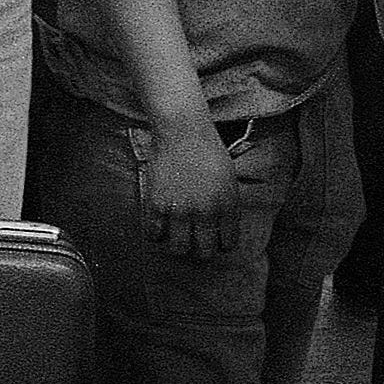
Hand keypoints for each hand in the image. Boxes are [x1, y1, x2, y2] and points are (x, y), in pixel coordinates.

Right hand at [140, 116, 243, 257]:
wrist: (183, 131)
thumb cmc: (208, 150)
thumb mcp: (228, 178)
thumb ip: (226, 205)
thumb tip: (221, 229)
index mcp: (227, 205)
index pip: (228, 243)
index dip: (222, 245)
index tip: (216, 241)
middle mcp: (205, 211)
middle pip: (204, 252)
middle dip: (201, 251)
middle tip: (196, 243)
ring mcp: (180, 209)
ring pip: (179, 249)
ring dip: (179, 246)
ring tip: (177, 236)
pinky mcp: (158, 204)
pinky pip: (155, 235)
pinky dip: (157, 233)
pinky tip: (160, 224)